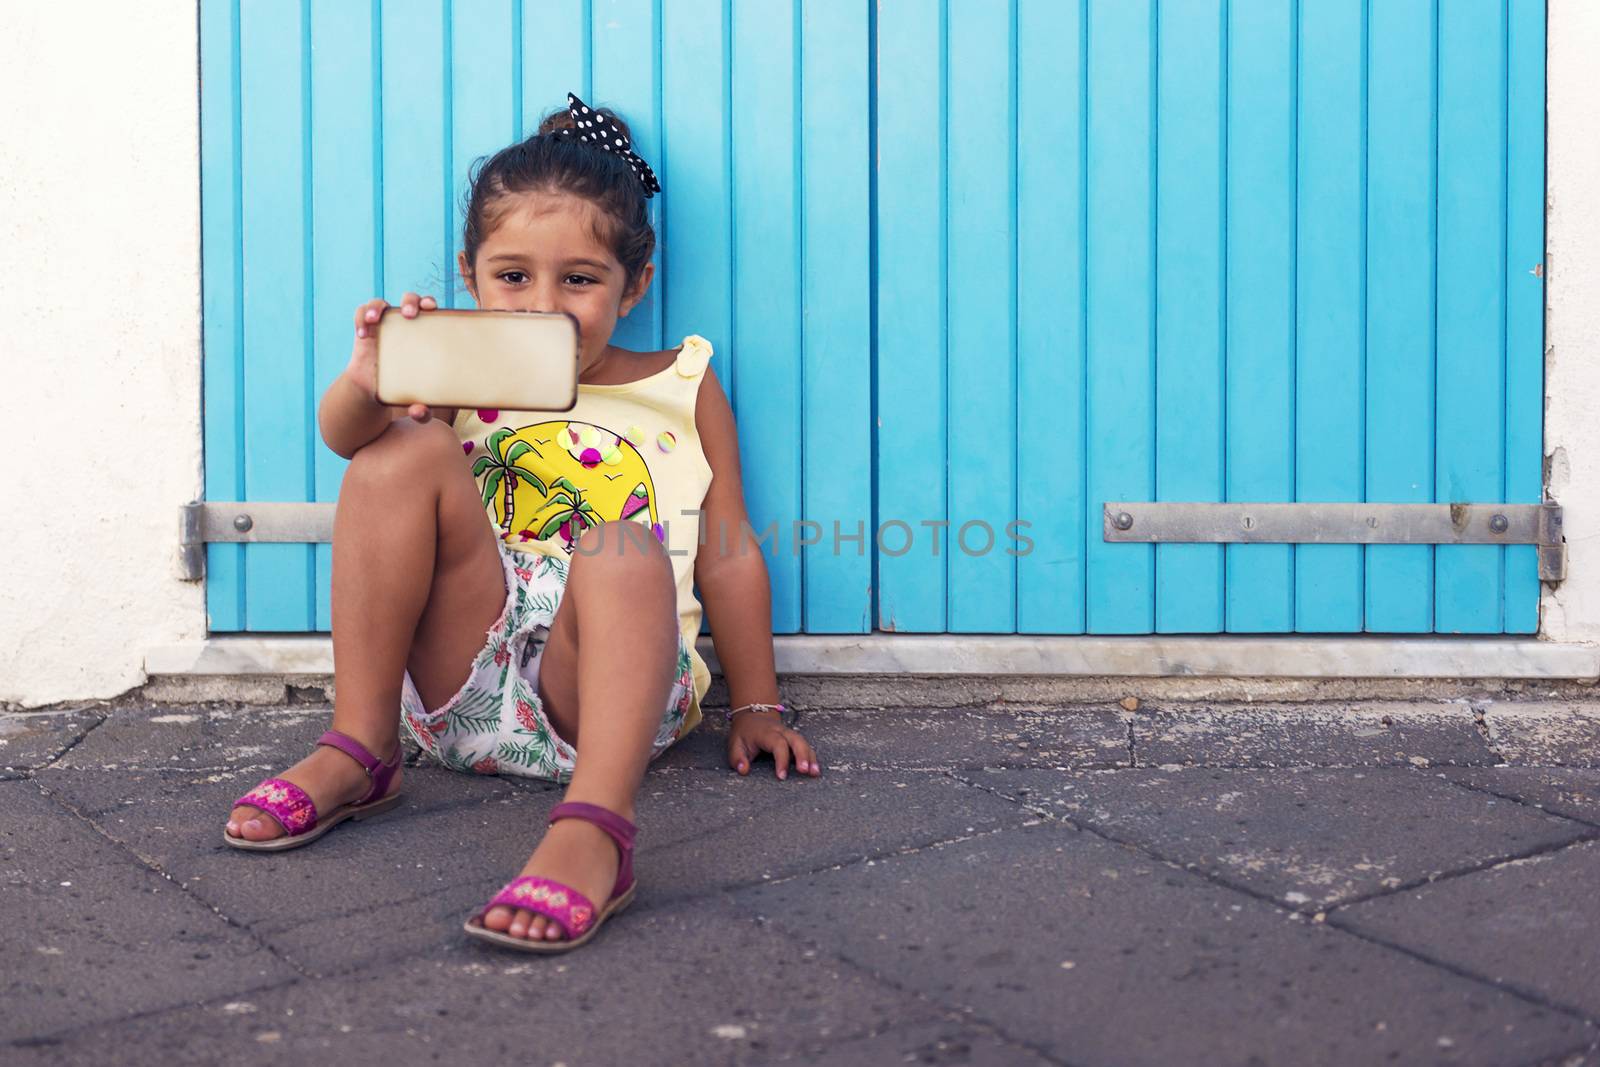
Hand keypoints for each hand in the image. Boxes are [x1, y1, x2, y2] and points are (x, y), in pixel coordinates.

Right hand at [349, 292, 437, 421]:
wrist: (376, 391)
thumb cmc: (404, 390)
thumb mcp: (415, 402)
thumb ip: (421, 411)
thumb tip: (420, 412)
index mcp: (425, 333)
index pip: (431, 310)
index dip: (432, 304)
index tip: (432, 309)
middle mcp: (405, 324)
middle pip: (410, 300)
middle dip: (411, 301)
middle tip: (410, 314)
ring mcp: (384, 324)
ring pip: (381, 303)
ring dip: (377, 306)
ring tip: (373, 319)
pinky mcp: (365, 329)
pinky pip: (361, 314)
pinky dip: (361, 317)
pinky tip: (362, 334)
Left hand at [727, 709, 820, 779]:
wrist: (752, 716)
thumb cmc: (744, 734)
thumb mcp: (735, 744)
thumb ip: (737, 758)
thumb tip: (744, 771)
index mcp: (766, 733)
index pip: (778, 744)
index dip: (782, 760)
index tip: (781, 777)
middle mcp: (781, 731)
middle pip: (796, 740)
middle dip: (802, 755)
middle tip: (805, 771)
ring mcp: (789, 734)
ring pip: (803, 743)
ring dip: (810, 757)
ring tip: (815, 773)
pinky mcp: (794, 738)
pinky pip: (805, 746)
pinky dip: (811, 757)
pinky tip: (815, 770)